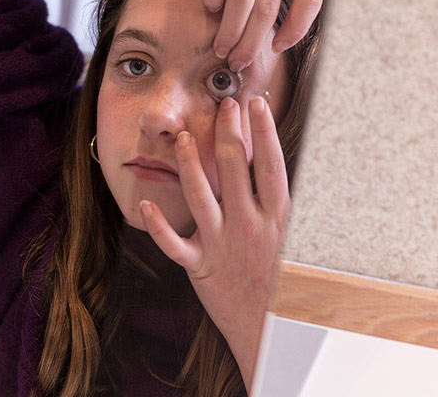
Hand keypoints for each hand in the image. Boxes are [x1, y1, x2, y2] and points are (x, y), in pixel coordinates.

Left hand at [139, 95, 289, 388]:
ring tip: (183, 137)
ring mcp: (222, 245)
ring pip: (201, 196)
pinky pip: (175, 244)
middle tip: (222, 104)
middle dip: (227, 132)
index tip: (255, 103)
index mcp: (277, 220)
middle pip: (234, 170)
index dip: (263, 132)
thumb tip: (274, 167)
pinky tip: (144, 205)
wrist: (272, 333)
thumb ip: (279, 207)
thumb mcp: (293, 242)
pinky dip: (158, 226)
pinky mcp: (200, 267)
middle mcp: (249, 226)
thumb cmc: (286, 285)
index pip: (270, 166)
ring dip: (190, 164)